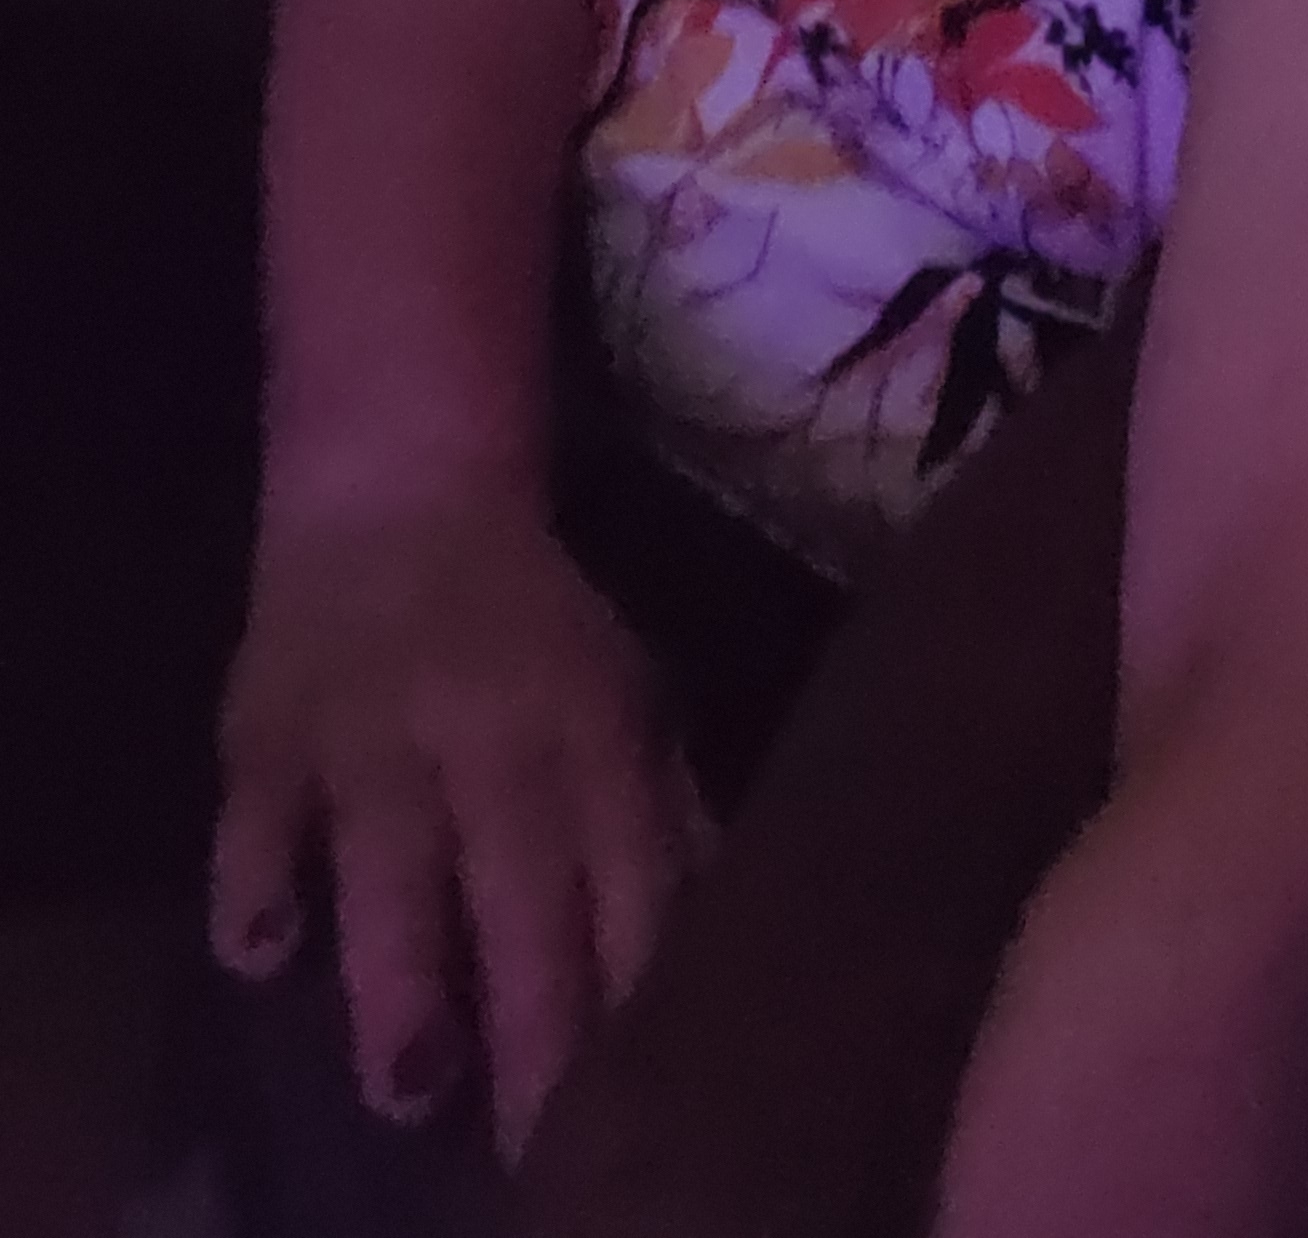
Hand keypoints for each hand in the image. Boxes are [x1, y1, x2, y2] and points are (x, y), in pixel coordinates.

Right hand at [213, 501, 709, 1167]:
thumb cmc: (530, 625)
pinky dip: (256, 879)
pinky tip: (262, 954)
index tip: (646, 1105)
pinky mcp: (270, 728)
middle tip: (535, 1151)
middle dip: (533, 1022)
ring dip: (399, 971)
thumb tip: (717, 923)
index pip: (626, 876)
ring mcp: (373, 732)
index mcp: (589, 728)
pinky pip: (256, 815)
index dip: (637, 988)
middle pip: (518, 888)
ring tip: (409, 1084)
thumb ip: (662, 809)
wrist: (402, 489)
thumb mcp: (625, 692)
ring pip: (389, 861)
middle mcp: (489, 734)